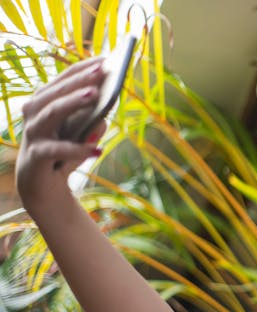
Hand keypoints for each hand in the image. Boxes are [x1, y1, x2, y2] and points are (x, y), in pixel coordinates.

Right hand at [16, 57, 107, 212]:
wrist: (44, 190)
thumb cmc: (64, 156)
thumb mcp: (83, 138)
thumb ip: (93, 126)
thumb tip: (104, 117)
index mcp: (46, 103)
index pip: (63, 80)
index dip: (83, 68)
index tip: (106, 59)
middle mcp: (34, 114)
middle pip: (56, 92)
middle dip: (80, 80)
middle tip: (103, 71)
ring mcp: (32, 134)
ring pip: (50, 112)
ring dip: (72, 102)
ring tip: (96, 96)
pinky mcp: (35, 156)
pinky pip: (55, 150)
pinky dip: (77, 149)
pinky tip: (97, 149)